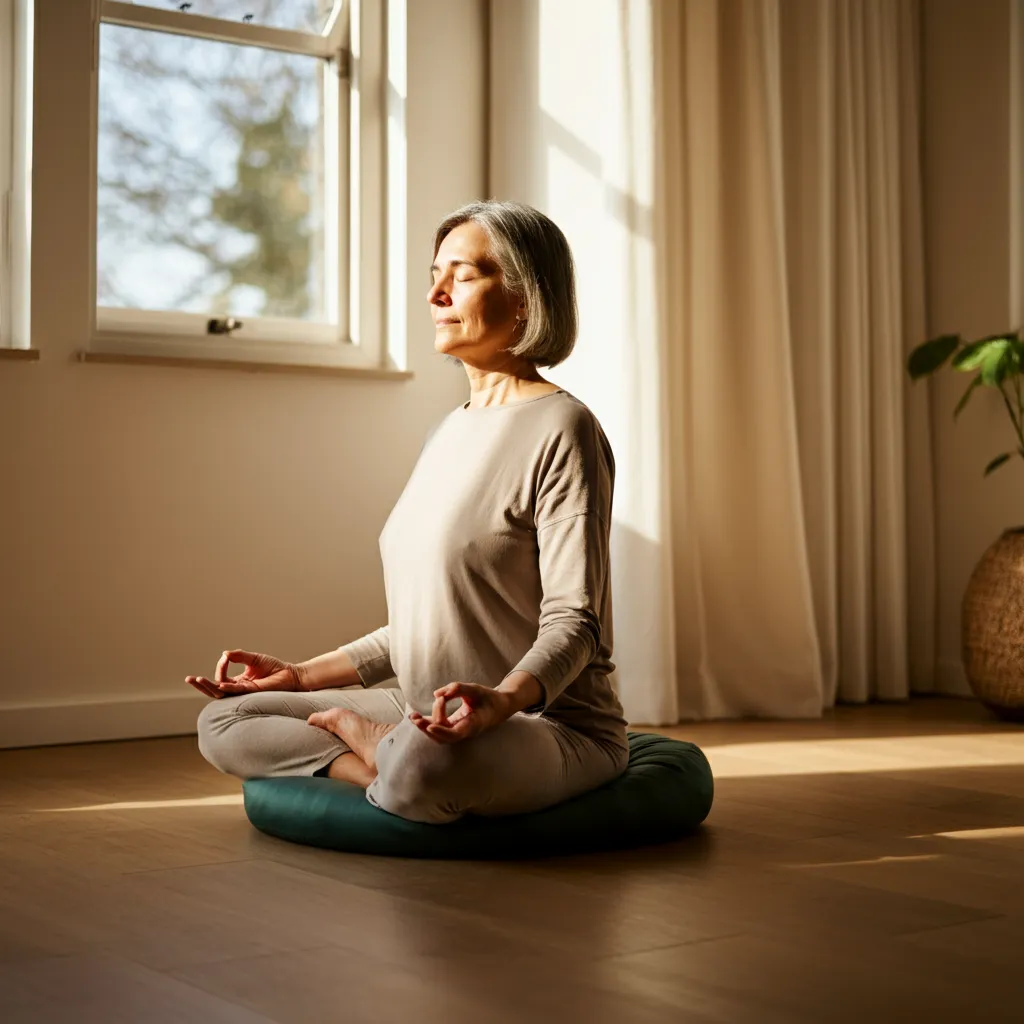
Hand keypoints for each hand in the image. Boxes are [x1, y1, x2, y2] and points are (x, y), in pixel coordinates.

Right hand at [185, 650, 301, 698]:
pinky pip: (235, 692)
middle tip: (189, 679)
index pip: (222, 677)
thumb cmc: (274, 668)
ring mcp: (244, 692)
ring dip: (209, 687)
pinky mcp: (251, 692)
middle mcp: (239, 689)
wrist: (290, 674)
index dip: (220, 666)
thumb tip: (225, 653)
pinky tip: (219, 684)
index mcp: (239, 681)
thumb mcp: (254, 658)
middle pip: (216, 690)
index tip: (225, 657)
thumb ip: (239, 656)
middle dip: (202, 685)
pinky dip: (226, 687)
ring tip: (197, 680)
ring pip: (221, 693)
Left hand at [409, 681, 513, 743]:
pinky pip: (440, 729)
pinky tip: (417, 717)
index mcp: (474, 724)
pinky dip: (428, 724)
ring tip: (413, 717)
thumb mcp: (476, 689)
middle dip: (429, 728)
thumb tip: (437, 693)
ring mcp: (460, 731)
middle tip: (416, 716)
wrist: (499, 707)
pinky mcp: (455, 728)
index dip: (442, 731)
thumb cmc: (489, 698)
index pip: (456, 733)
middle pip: (445, 738)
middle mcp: (466, 731)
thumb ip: (458, 689)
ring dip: (426, 728)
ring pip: (440, 736)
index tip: (429, 725)